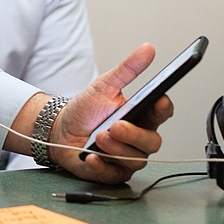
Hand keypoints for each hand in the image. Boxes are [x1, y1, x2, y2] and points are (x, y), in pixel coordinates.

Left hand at [51, 43, 173, 182]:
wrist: (60, 130)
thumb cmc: (86, 109)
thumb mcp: (104, 85)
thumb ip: (128, 69)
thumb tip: (148, 49)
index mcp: (141, 115)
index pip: (162, 113)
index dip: (163, 108)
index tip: (159, 101)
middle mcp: (138, 139)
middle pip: (151, 142)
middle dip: (133, 135)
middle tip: (115, 126)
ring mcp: (126, 157)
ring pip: (134, 160)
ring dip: (115, 149)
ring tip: (98, 137)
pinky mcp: (111, 172)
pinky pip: (114, 174)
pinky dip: (102, 166)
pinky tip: (91, 157)